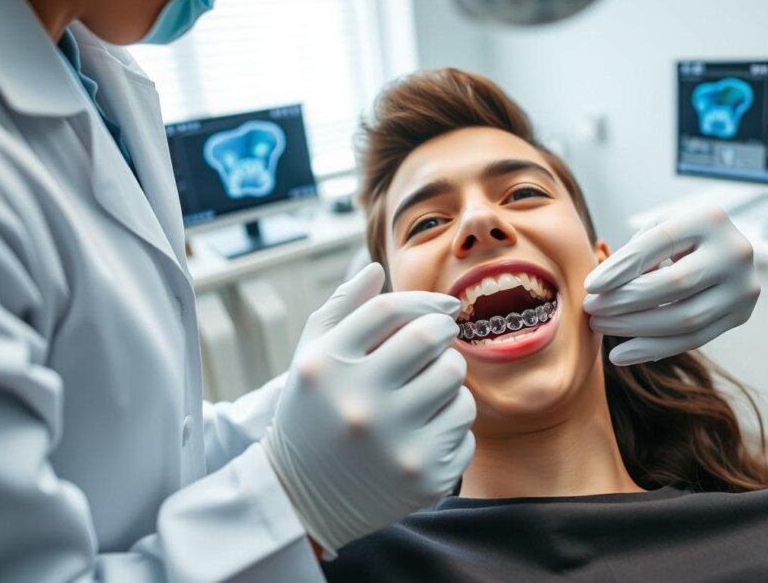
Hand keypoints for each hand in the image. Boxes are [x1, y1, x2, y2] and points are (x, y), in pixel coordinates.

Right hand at [262, 263, 475, 558]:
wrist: (302, 500)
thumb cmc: (313, 413)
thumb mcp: (312, 357)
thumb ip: (341, 309)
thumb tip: (377, 266)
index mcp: (327, 367)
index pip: (391, 309)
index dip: (424, 302)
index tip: (443, 309)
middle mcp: (360, 405)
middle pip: (431, 339)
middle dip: (442, 336)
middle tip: (438, 345)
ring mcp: (396, 444)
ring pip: (456, 381)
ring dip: (449, 378)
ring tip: (427, 390)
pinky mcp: (426, 476)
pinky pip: (465, 427)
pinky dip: (451, 422)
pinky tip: (424, 432)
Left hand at [583, 206, 759, 365]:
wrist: (723, 249)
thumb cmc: (677, 236)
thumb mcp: (657, 229)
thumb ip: (635, 253)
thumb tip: (604, 290)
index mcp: (709, 219)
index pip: (658, 244)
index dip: (622, 267)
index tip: (590, 286)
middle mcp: (735, 251)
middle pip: (674, 284)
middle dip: (625, 301)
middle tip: (591, 309)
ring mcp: (744, 286)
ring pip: (685, 319)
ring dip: (636, 328)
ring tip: (602, 327)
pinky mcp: (742, 314)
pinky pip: (694, 339)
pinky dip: (654, 349)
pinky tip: (621, 354)